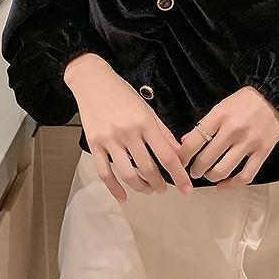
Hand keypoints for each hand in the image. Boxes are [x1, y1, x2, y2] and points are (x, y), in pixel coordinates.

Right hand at [64, 53, 193, 202]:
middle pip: (148, 168)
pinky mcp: (94, 144)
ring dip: (141, 187)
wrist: (92, 81)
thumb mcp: (147, 108)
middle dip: (159, 184)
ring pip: (128, 174)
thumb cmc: (122, 93)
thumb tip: (179, 152)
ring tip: (148, 189)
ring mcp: (109, 139)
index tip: (186, 189)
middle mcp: (128, 132)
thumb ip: (163, 132)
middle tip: (164, 189)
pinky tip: (124, 197)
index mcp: (145, 122)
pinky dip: (114, 189)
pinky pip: (104, 173)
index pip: (166, 156)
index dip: (178, 175)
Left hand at [177, 86, 278, 188]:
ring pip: (223, 170)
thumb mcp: (221, 106)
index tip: (179, 161)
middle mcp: (233, 130)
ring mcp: (249, 142)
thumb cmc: (244, 102)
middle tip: (194, 170)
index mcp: (220, 116)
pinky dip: (231, 185)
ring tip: (208, 175)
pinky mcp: (263, 152)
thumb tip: (185, 141)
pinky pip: (245, 176)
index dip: (182, 156)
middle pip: (206, 159)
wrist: (275, 97)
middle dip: (195, 169)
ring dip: (210, 177)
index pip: (194, 141)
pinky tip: (222, 185)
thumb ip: (204, 125)